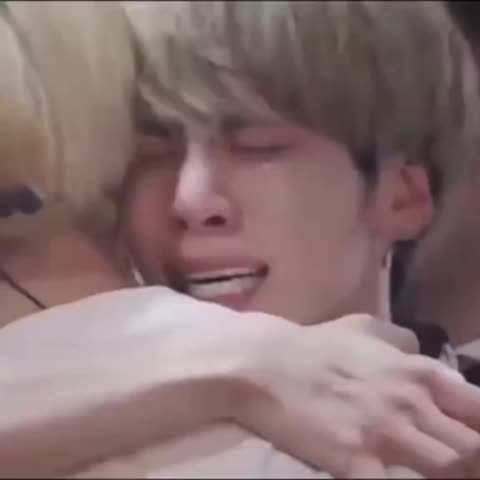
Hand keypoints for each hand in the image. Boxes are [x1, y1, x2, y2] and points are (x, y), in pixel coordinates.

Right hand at [232, 314, 479, 477]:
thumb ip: (401, 340)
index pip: (479, 408)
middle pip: (473, 448)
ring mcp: (384, 433)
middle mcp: (409, 403)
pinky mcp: (355, 460)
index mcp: (416, 372)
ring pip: (449, 469)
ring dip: (447, 476)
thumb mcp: (363, 328)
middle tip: (455, 464)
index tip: (472, 437)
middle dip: (472, 460)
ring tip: (424, 470)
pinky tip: (392, 476)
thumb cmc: (316, 346)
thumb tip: (423, 352)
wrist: (267, 364)